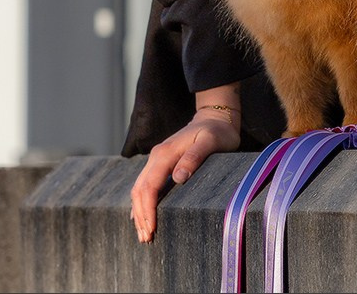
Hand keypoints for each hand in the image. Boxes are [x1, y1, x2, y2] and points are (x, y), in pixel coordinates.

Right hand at [130, 104, 239, 243]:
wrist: (215, 117)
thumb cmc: (217, 131)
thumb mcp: (210, 141)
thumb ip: (194, 157)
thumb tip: (178, 177)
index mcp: (165, 153)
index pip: (150, 186)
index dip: (148, 209)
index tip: (151, 229)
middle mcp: (156, 156)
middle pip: (140, 190)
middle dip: (141, 216)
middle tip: (146, 239)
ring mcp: (157, 159)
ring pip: (139, 188)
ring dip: (139, 211)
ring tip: (144, 233)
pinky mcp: (161, 163)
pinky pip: (145, 184)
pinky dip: (141, 202)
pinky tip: (142, 216)